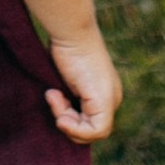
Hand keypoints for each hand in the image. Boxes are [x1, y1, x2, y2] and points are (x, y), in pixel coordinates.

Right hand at [44, 28, 121, 144]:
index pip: (89, 122)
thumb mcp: (63, 76)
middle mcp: (111, 98)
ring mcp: (110, 101)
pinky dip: (73, 126)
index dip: (68, 118)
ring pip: (91, 133)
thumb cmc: (64, 45)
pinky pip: (95, 132)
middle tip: (53, 96)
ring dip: (66, 121)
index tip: (53, 95)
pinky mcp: (105, 102)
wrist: (70, 30)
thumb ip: (66, 94)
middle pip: (90, 130)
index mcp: (104, 92)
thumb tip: (58, 111)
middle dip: (67, 121)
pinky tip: (59, 105)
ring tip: (54, 95)